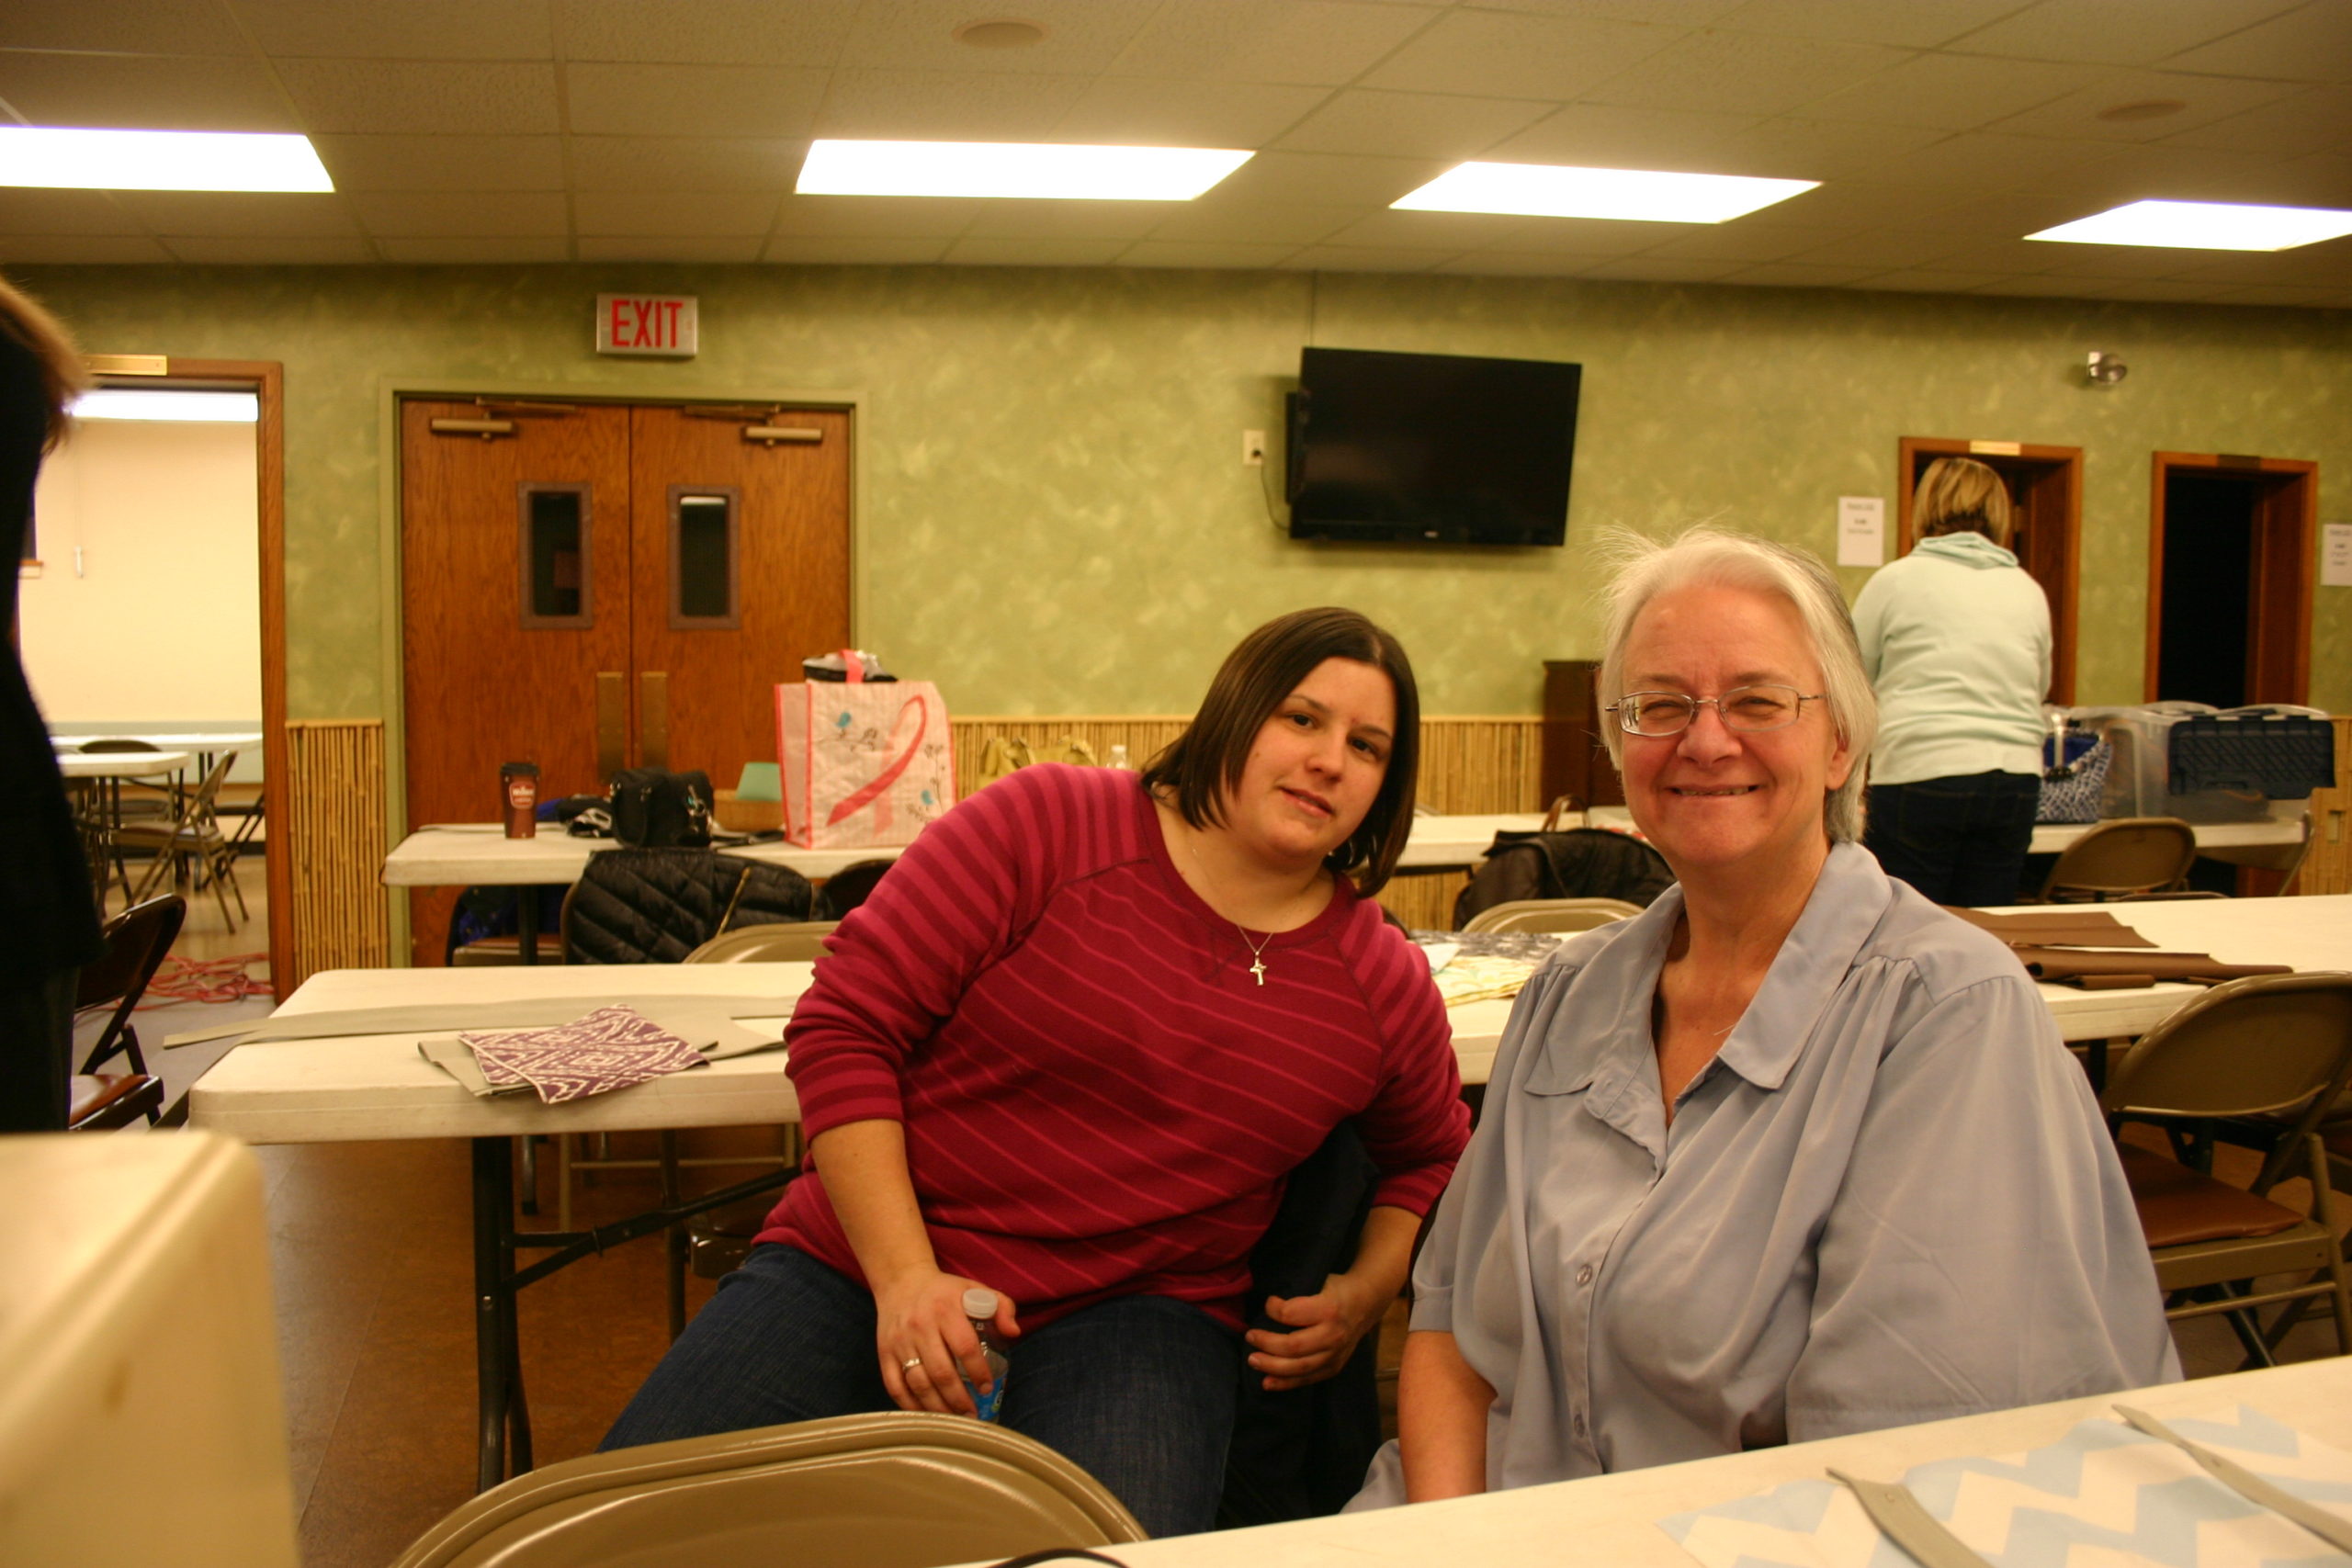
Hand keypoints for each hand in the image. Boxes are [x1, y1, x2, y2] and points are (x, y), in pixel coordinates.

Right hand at [873, 1268, 1019, 1416]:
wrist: (902, 1282)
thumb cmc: (945, 1292)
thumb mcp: (975, 1289)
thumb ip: (1001, 1306)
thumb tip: (1013, 1333)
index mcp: (946, 1309)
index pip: (965, 1347)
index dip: (978, 1371)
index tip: (987, 1387)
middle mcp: (920, 1326)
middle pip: (941, 1371)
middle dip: (959, 1398)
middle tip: (972, 1414)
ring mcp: (899, 1342)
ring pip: (918, 1383)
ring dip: (937, 1407)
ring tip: (954, 1419)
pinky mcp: (884, 1353)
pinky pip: (895, 1386)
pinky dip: (910, 1405)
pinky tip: (927, 1414)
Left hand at [1245, 1272, 1387, 1391]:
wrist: (1365, 1304)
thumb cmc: (1335, 1290)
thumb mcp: (1319, 1281)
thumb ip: (1296, 1295)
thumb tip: (1264, 1306)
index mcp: (1328, 1309)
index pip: (1291, 1314)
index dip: (1273, 1309)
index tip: (1268, 1303)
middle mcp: (1333, 1335)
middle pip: (1293, 1346)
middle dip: (1266, 1343)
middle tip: (1250, 1337)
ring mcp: (1335, 1355)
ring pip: (1299, 1367)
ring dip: (1271, 1366)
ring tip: (1253, 1360)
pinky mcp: (1334, 1367)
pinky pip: (1307, 1379)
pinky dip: (1285, 1383)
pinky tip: (1267, 1382)